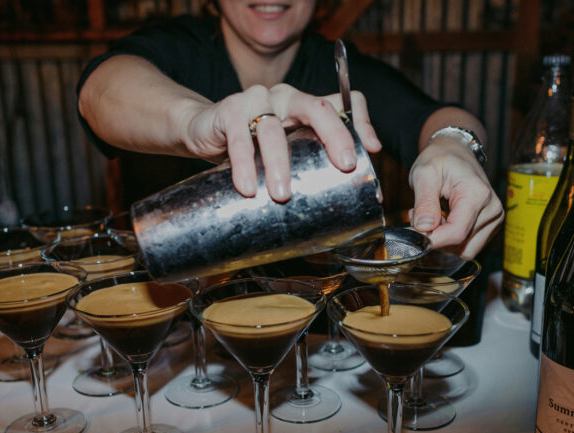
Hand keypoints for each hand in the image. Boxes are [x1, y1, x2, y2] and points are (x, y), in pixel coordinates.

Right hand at [182, 84, 381, 201]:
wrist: (202, 129)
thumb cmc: (251, 145)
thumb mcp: (285, 151)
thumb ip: (310, 162)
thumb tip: (344, 192)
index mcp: (305, 105)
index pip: (343, 102)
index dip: (362, 122)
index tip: (370, 152)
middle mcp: (287, 96)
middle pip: (318, 107)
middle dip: (335, 136)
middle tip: (343, 166)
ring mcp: (258, 99)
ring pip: (274, 128)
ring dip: (279, 163)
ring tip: (282, 194)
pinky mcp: (229, 110)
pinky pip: (239, 137)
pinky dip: (244, 163)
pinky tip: (247, 187)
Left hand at [408, 135, 503, 259]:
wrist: (456, 152)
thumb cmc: (440, 159)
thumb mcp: (424, 174)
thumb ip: (424, 202)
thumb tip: (424, 228)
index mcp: (477, 194)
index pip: (456, 233)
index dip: (432, 240)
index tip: (413, 234)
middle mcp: (492, 209)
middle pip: (460, 245)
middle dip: (436, 237)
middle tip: (422, 216)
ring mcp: (494, 219)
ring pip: (464, 250)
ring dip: (444, 239)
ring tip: (433, 216)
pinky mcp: (490, 226)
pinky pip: (468, 245)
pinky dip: (452, 238)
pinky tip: (444, 219)